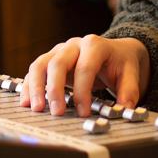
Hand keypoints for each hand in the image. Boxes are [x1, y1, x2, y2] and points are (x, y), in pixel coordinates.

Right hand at [19, 34, 148, 117]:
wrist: (116, 51)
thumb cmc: (121, 63)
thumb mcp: (131, 73)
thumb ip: (129, 91)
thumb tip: (124, 109)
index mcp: (95, 45)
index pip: (84, 67)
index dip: (83, 91)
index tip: (83, 113)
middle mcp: (73, 45)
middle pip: (57, 63)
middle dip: (55, 89)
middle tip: (56, 112)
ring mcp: (59, 51)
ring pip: (40, 64)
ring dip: (35, 87)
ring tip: (35, 108)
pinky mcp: (50, 60)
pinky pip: (35, 71)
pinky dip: (28, 85)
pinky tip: (26, 102)